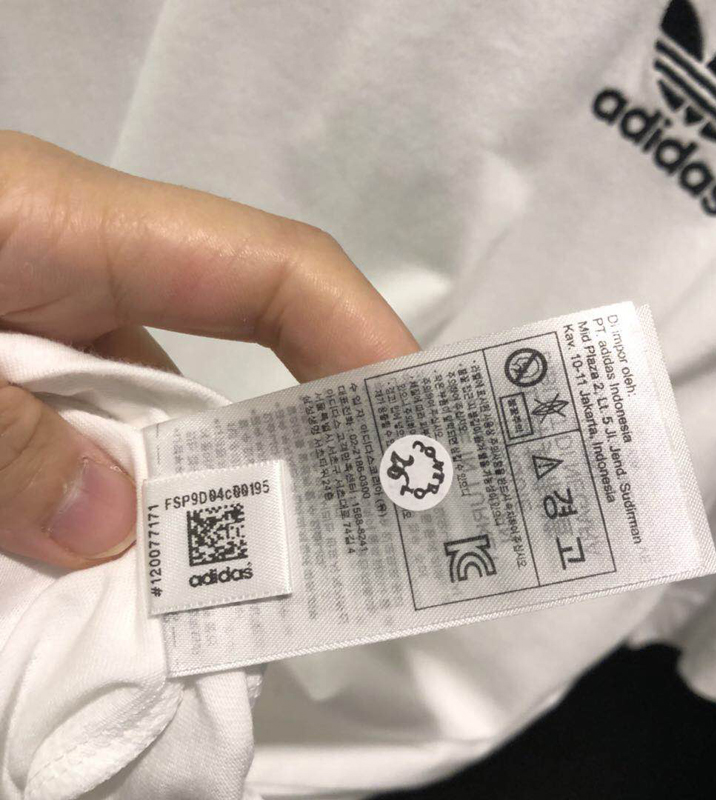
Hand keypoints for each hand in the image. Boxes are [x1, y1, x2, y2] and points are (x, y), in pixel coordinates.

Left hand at [0, 132, 417, 568]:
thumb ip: (11, 441)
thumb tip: (113, 531)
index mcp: (81, 227)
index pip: (275, 270)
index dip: (364, 340)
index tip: (414, 432)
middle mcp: (88, 266)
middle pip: (240, 343)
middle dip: (296, 439)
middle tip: (343, 539)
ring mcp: (51, 315)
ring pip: (164, 399)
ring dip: (194, 486)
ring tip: (224, 580)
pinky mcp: (18, 357)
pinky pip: (97, 421)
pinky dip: (115, 486)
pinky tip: (115, 552)